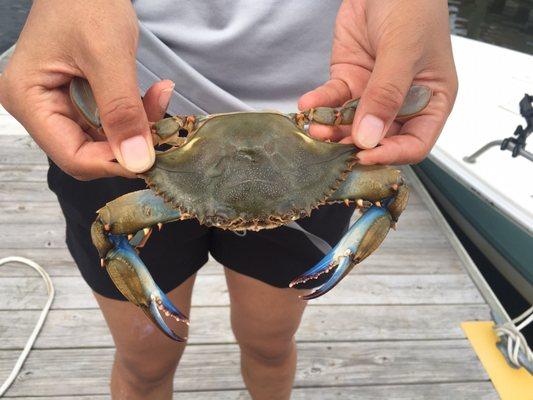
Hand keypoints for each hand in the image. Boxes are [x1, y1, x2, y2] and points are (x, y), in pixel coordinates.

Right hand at [0, 0, 170, 179]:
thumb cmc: (86, 2)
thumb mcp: (108, 57)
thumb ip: (122, 111)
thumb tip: (138, 162)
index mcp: (28, 99)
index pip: (72, 156)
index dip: (113, 162)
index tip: (150, 155)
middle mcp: (38, 108)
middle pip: (88, 152)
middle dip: (129, 144)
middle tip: (161, 126)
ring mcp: (58, 105)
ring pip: (104, 140)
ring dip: (137, 127)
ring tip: (160, 98)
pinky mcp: (78, 100)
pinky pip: (110, 122)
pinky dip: (135, 114)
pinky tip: (154, 95)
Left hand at [299, 0, 457, 164]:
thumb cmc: (412, 6)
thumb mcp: (403, 51)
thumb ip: (385, 96)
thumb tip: (368, 138)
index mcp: (431, 100)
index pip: (414, 143)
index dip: (391, 155)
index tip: (365, 155)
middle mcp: (402, 102)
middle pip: (379, 140)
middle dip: (354, 145)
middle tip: (333, 144)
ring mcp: (373, 93)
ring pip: (351, 124)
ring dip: (332, 129)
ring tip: (316, 128)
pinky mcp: (350, 80)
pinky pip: (333, 101)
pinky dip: (320, 106)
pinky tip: (309, 105)